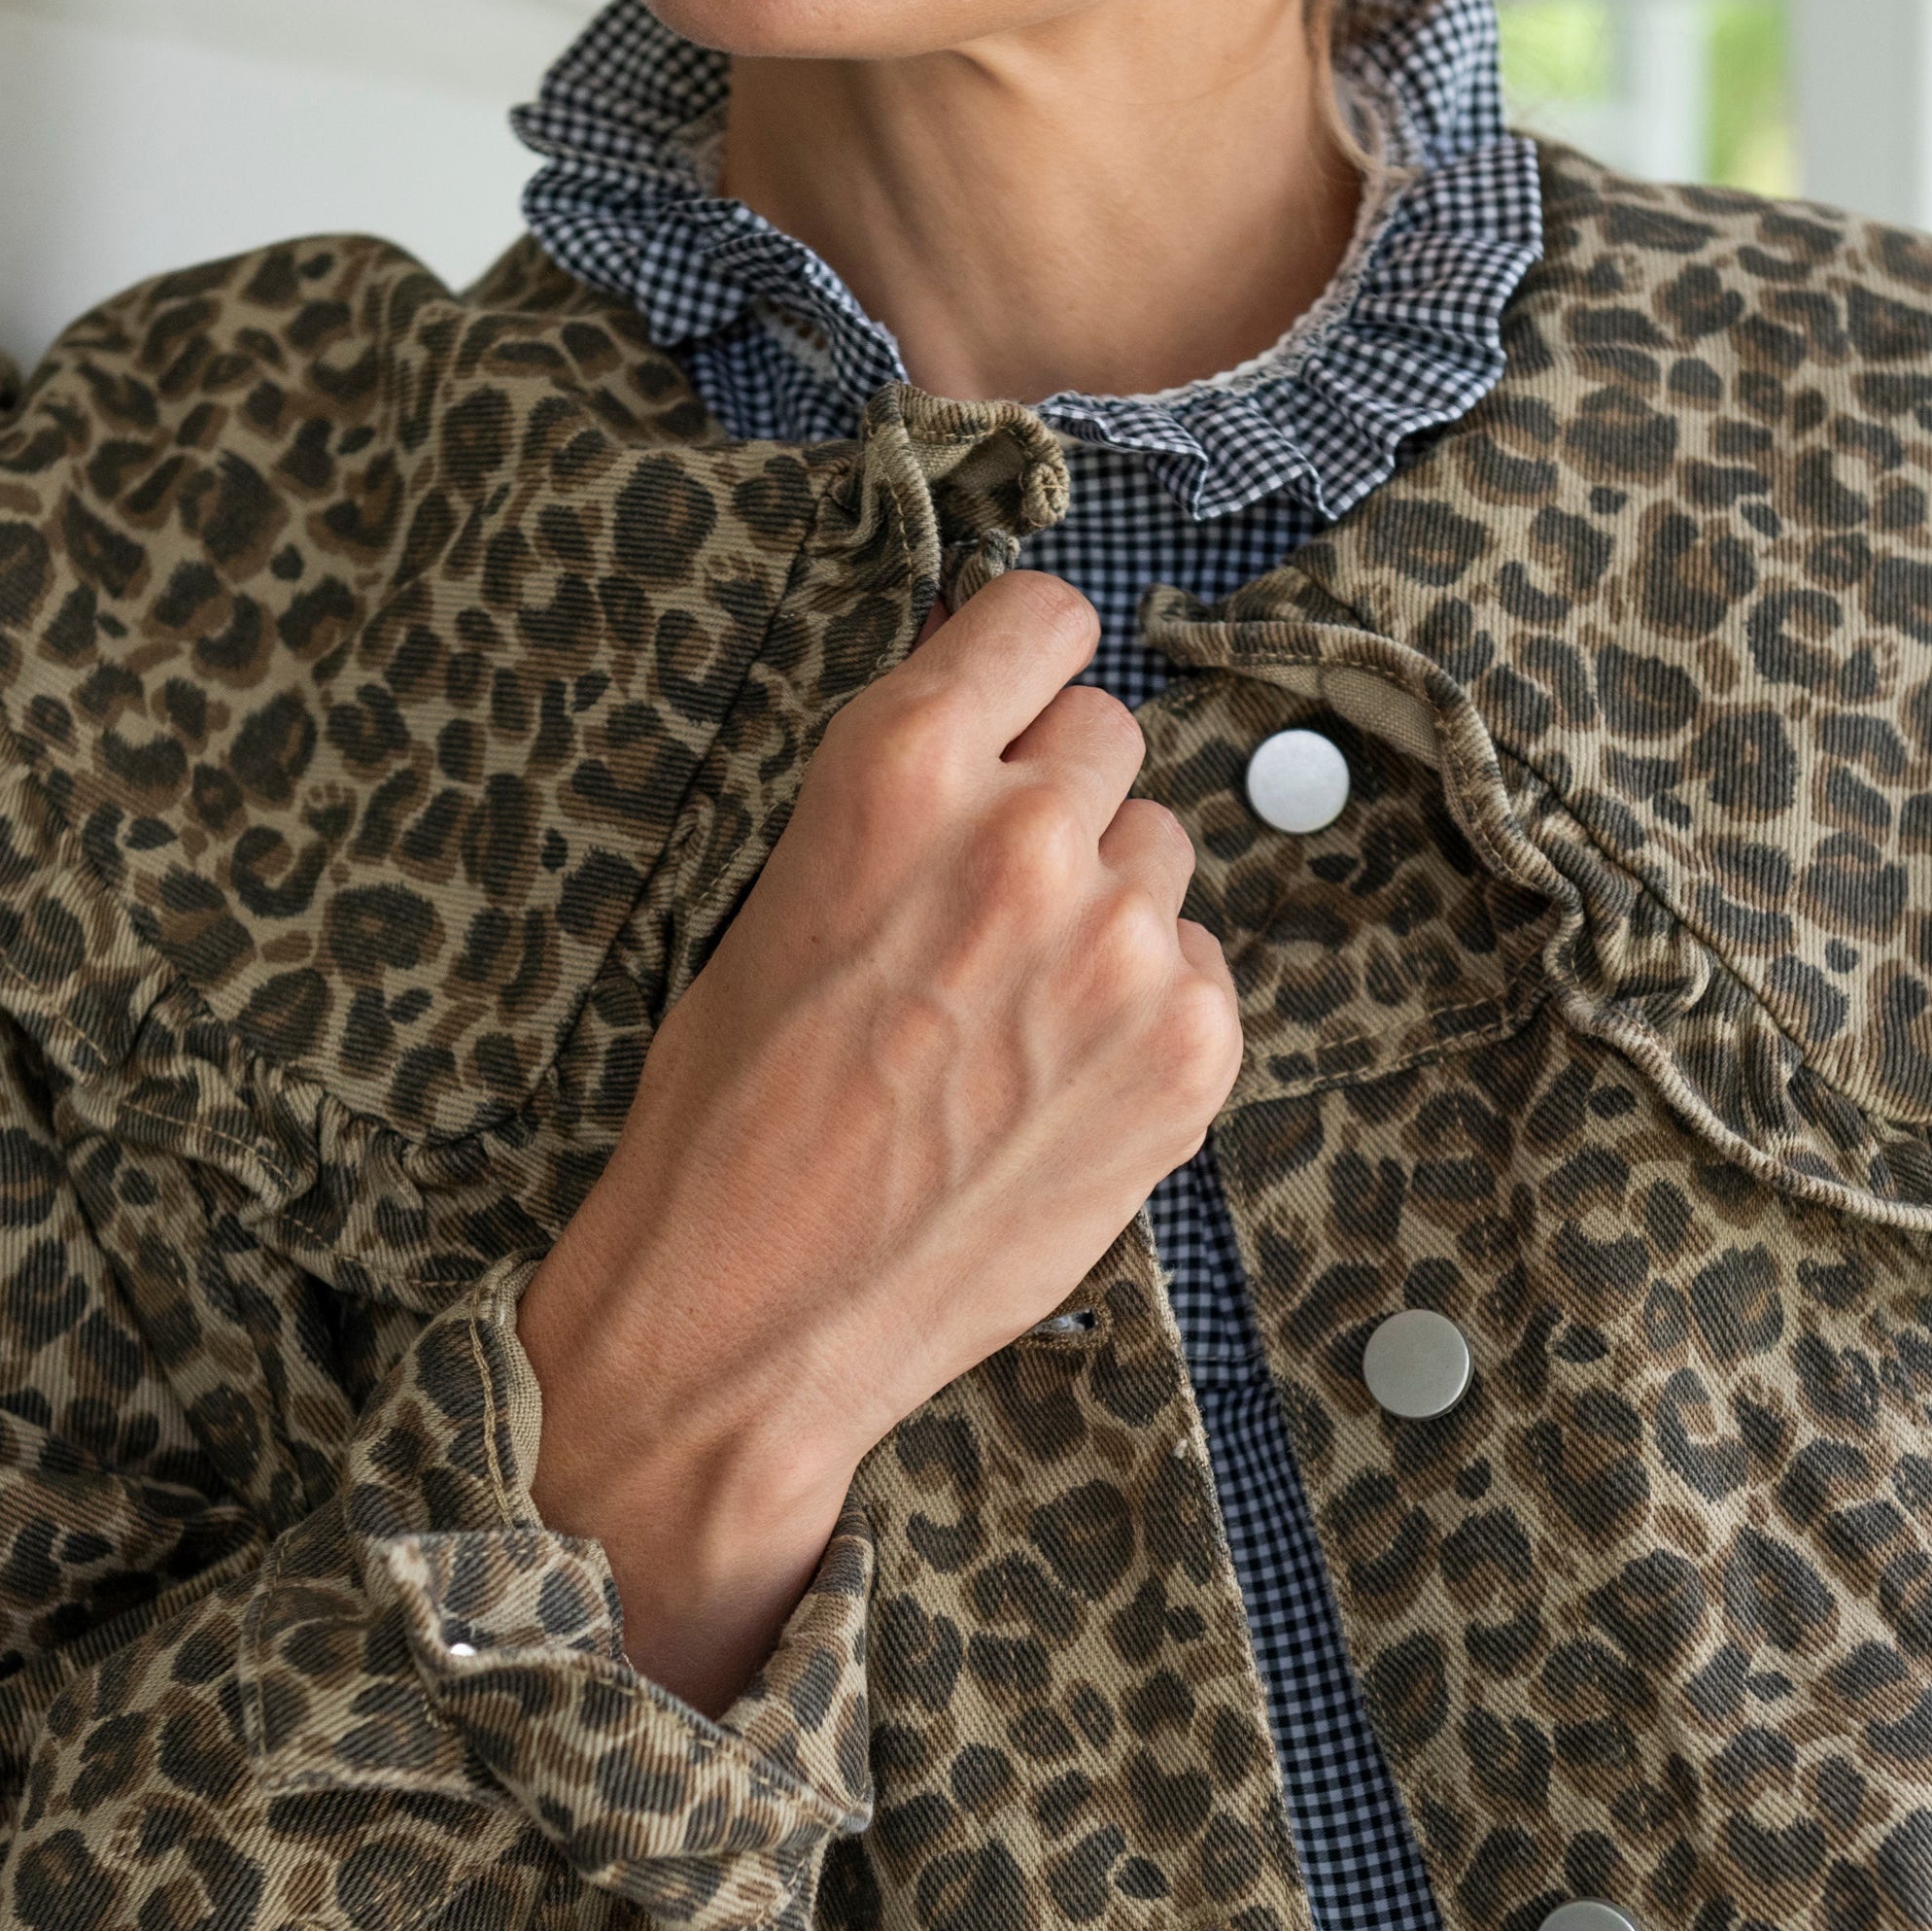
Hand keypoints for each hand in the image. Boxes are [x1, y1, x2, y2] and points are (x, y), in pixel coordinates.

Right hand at [517, 572, 1242, 1712]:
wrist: (754, 1314)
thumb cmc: (732, 1113)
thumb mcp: (783, 896)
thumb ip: (909, 795)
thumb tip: (1000, 718)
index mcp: (901, 767)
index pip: (1041, 616)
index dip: (1024, 663)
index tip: (1019, 697)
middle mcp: (1028, 836)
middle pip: (1109, 738)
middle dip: (1052, 801)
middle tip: (983, 903)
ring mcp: (1125, 949)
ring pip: (1160, 857)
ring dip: (1104, 906)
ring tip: (1009, 1011)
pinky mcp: (1188, 1053)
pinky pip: (1199, 967)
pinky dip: (1147, 1007)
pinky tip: (1053, 1076)